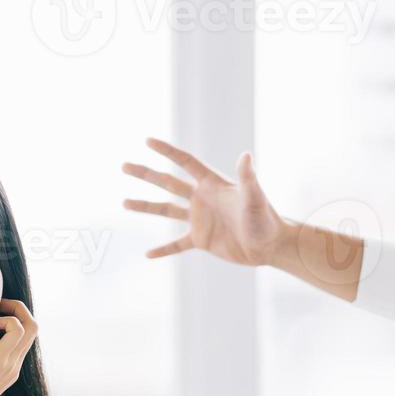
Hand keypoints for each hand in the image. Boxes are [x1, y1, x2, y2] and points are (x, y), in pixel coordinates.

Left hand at [0, 298, 37, 395]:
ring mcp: (11, 362)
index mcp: (7, 369)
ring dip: (15, 310)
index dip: (11, 320)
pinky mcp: (2, 358)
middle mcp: (14, 365)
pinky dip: (6, 318)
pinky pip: (18, 328)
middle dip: (17, 310)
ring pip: (32, 325)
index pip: (22, 338)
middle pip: (32, 328)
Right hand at [122, 137, 287, 266]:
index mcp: (212, 184)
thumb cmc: (265, 218)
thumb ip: (247, 177)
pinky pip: (176, 245)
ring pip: (166, 210)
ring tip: (124, 203)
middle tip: (124, 166)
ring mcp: (199, 219)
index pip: (185, 162)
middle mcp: (202, 198)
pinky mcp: (201, 240)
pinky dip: (163, 250)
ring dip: (145, 206)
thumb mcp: (255, 197)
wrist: (270, 245)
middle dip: (146, 174)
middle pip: (167, 182)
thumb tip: (245, 155)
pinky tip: (148, 254)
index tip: (148, 141)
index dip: (167, 151)